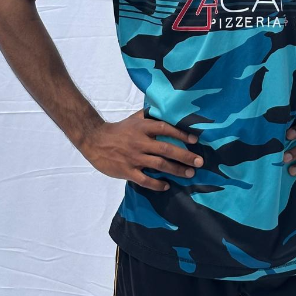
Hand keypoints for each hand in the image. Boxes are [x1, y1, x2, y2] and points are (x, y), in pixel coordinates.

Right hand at [78, 109, 202, 191]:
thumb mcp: (135, 118)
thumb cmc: (120, 129)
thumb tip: (169, 109)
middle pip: (166, 149)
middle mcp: (140, 141)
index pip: (165, 129)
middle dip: (185, 156)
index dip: (181, 134)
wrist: (95, 140)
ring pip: (159, 165)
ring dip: (176, 170)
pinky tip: (166, 186)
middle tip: (200, 162)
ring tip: (189, 173)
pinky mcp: (127, 171)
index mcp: (142, 127)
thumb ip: (151, 116)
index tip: (195, 140)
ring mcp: (134, 157)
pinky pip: (145, 180)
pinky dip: (157, 184)